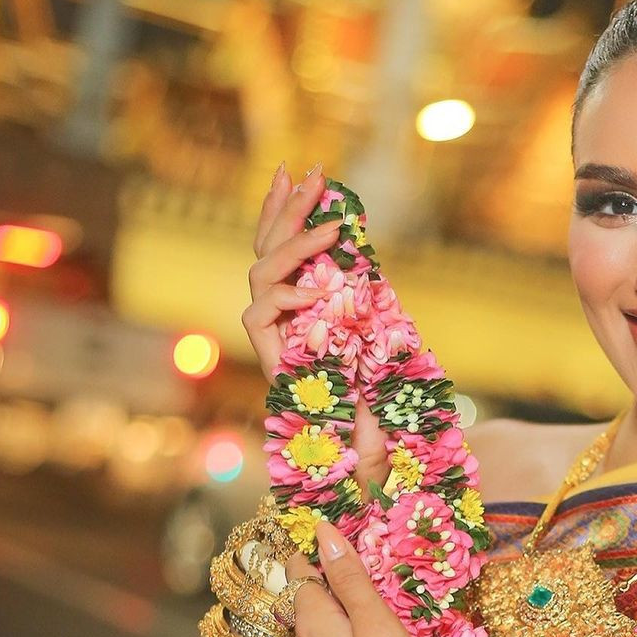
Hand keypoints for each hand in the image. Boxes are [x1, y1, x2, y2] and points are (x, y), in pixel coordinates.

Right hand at [244, 162, 388, 495]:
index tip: (304, 175)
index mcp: (301, 311)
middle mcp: (280, 322)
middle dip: (285, 209)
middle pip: (265, 253)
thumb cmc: (376, 412)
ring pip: (260, 274)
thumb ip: (362, 307)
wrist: (365, 464)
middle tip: (311, 172)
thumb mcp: (377, 347)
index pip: (282, 253)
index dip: (286, 213)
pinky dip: (284, 297)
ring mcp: (272, 339)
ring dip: (294, 245)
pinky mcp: (269, 360)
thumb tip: (367, 257)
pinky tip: (313, 293)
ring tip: (332, 226)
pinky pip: (259, 314)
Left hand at [282, 518, 448, 636]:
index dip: (310, 541)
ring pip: (313, 625)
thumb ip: (351, 582)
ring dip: (332, 605)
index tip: (318, 518)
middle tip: (351, 550)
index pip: (300, 567)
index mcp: (311, 622)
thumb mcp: (380, 629)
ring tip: (363, 591)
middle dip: (322, 572)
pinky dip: (337, 634)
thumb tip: (324, 532)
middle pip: (304, 596)